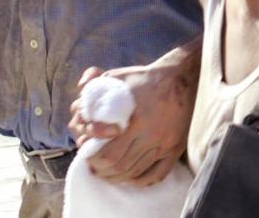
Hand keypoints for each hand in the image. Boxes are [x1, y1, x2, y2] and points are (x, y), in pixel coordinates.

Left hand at [68, 41, 199, 185]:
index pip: (108, 154)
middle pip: (119, 166)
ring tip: (107, 171)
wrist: (181, 78)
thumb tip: (78, 109)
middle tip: (93, 164)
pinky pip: (157, 174)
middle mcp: (151, 135)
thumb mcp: (117, 78)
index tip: (86, 152)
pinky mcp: (175, 149)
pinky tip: (130, 176)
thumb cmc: (144, 78)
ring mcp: (165, 144)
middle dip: (101, 169)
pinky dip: (140, 180)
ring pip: (135, 173)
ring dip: (117, 176)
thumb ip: (94, 90)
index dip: (93, 158)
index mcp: (135, 121)